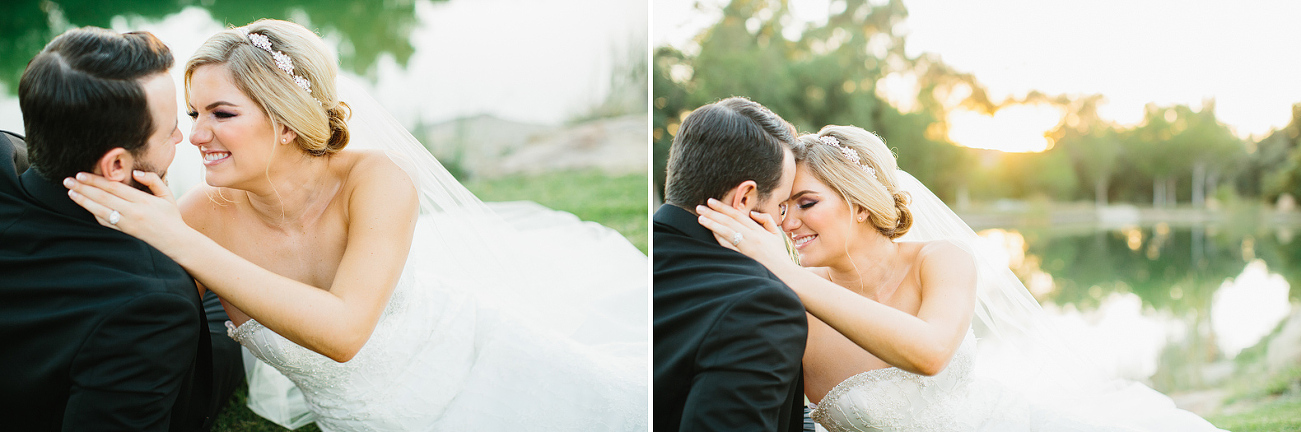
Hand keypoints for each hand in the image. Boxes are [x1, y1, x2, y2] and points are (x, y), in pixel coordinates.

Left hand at [64, 170, 190, 252]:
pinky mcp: (124, 233)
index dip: (96, 180)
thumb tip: (137, 173)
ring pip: (100, 210)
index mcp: (143, 200)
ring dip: (83, 201)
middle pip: (103, 197)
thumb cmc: (172, 218)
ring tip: (70, 192)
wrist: (176, 242)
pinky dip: (93, 214)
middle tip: (68, 181)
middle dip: (83, 188)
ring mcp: (127, 224)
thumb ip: (153, 181)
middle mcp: (133, 211)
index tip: (81, 174)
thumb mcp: (167, 196)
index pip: (114, 187)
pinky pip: (105, 222)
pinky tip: (84, 206)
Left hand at [696, 198, 791, 269]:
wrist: (786, 275)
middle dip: (713, 213)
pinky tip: (710, 232)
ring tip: (701, 218)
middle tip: (699, 207)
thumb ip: (767, 221)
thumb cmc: (780, 256)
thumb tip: (753, 213)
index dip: (723, 207)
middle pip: (729, 221)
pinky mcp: (745, 258)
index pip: (738, 215)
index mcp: (759, 230)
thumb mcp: (777, 235)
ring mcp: (748, 248)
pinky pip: (729, 246)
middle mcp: (753, 237)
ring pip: (727, 232)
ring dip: (713, 224)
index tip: (711, 202)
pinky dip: (720, 238)